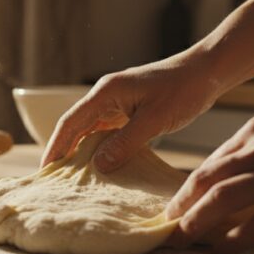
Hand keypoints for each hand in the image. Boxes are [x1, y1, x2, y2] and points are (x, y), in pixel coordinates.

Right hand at [41, 52, 220, 171]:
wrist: (207, 71)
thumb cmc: (183, 90)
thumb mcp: (155, 120)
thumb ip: (126, 142)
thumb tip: (98, 165)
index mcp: (105, 93)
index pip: (70, 123)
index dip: (56, 147)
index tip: (46, 171)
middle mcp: (106, 96)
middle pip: (75, 127)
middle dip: (63, 152)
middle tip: (54, 182)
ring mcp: (117, 103)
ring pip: (90, 131)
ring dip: (81, 152)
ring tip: (73, 180)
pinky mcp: (129, 110)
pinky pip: (107, 132)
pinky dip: (100, 149)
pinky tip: (101, 168)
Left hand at [164, 90, 253, 253]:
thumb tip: (224, 172)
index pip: (208, 165)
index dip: (185, 190)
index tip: (172, 209)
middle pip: (207, 181)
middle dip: (181, 207)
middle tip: (165, 230)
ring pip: (226, 198)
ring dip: (198, 222)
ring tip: (182, 240)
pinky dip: (237, 237)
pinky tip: (224, 249)